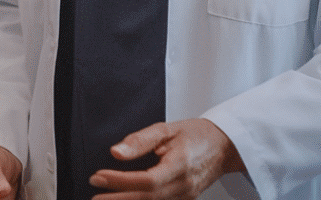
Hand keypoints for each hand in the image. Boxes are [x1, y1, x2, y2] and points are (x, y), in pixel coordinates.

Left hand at [89, 118, 243, 198]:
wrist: (224, 146)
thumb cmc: (196, 134)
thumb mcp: (167, 129)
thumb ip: (140, 140)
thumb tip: (116, 152)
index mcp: (180, 164)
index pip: (147, 180)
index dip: (120, 181)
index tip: (98, 176)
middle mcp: (184, 184)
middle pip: (147, 197)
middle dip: (118, 197)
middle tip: (95, 193)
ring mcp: (186, 195)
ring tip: (104, 199)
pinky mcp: (185, 199)